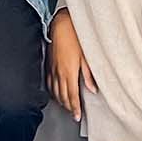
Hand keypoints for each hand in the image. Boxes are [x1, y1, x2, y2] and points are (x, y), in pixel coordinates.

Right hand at [46, 7, 96, 121]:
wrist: (60, 25)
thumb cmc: (74, 37)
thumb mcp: (86, 56)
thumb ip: (89, 74)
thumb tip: (93, 88)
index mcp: (69, 71)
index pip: (72, 95)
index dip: (74, 108)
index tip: (77, 116)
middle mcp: (59, 73)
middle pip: (63, 96)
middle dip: (68, 107)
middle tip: (73, 114)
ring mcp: (52, 69)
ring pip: (55, 91)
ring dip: (61, 101)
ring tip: (66, 106)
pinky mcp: (48, 64)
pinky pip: (49, 83)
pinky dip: (52, 91)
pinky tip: (55, 93)